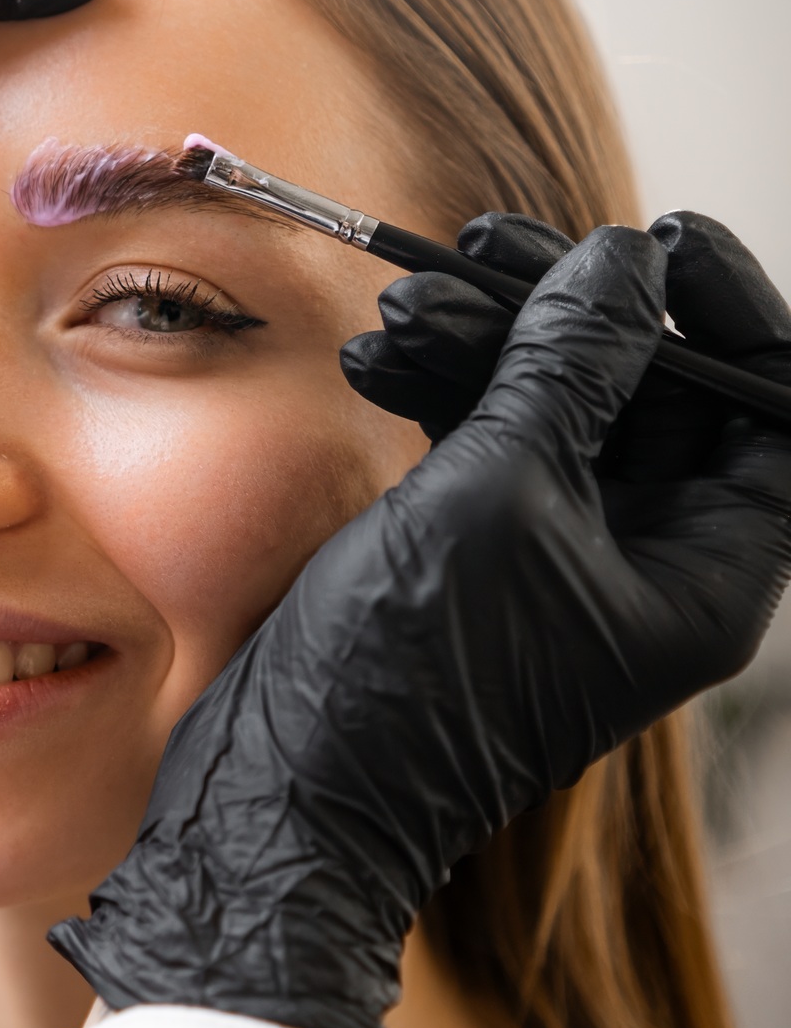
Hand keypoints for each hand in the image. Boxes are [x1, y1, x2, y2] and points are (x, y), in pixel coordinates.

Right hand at [48, 214, 790, 1027]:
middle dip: (567, 310)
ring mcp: (549, 556)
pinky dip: (435, 386)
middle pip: (649, 394)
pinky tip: (376, 357)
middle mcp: (641, 564)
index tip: (655, 239)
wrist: (284, 788)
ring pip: (550, 404)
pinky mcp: (467, 551)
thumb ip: (567, 367)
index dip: (727, 317)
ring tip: (403, 303)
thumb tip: (621, 260)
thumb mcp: (498, 496)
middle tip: (492, 246)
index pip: (766, 414)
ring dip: (482, 339)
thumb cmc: (406, 676)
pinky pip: (480, 438)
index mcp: (704, 575)